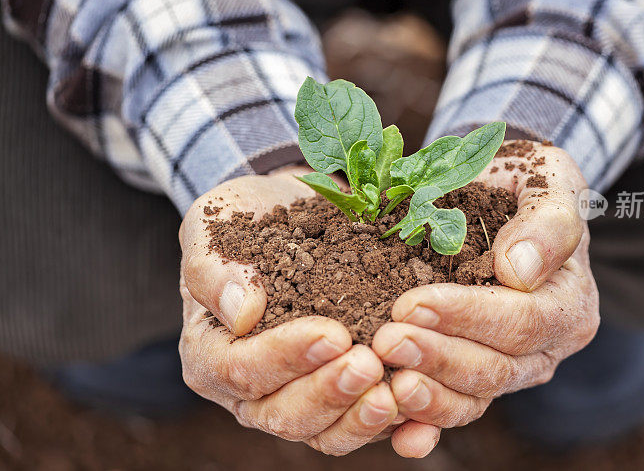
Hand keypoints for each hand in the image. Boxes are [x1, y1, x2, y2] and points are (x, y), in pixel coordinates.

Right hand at [179, 168, 397, 454]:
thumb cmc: (244, 222)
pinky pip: (365, 424)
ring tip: (398, 390)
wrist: (289, 219)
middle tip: (369, 363)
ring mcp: (299, 399)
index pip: (243, 371)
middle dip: (330, 392)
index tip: (332, 334)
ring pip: (327, 432)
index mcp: (212, 356)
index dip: (287, 357)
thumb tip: (242, 312)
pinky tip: (422, 418)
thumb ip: (217, 270)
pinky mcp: (342, 399)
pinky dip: (397, 425)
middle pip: (285, 414)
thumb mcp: (217, 228)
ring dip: (363, 417)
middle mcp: (252, 392)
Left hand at [371, 142, 599, 446]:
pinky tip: (391, 423)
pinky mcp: (476, 377)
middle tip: (385, 341)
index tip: (412, 303)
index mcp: (569, 303)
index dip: (467, 316)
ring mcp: (511, 368)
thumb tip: (519, 272)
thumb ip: (548, 221)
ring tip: (386, 381)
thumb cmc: (522, 183)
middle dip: (438, 357)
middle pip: (496, 368)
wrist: (496, 195)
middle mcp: (546, 346)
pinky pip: (454, 407)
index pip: (522, 321)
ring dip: (428, 394)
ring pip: (473, 396)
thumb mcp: (547, 179)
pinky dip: (423, 419)